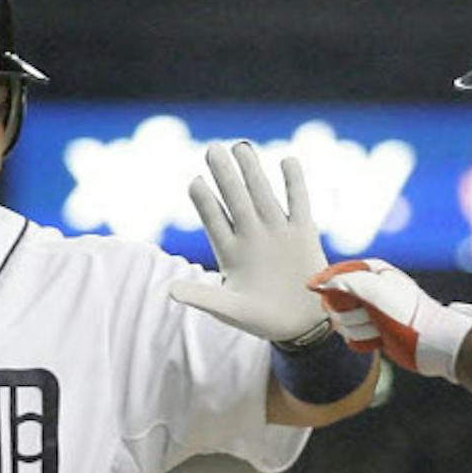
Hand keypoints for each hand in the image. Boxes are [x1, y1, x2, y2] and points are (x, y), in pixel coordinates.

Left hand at [168, 142, 326, 343]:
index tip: (195, 182)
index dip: (204, 201)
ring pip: (263, 194)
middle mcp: (251, 235)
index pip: (213, 219)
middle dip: (224, 175)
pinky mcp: (303, 233)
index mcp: (230, 251)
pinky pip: (299, 202)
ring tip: (241, 147)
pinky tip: (287, 161)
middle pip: (235, 199)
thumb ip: (202, 297)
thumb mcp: (228, 310)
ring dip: (253, 171)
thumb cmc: (260, 318)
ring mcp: (277, 232)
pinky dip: (295, 183)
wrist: (300, 325)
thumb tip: (169, 291)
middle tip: (212, 149)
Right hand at [307, 258, 471, 381]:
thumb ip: (347, 283)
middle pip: (334, 300)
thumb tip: (321, 284)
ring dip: (359, 329)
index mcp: (372, 272)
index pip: (336, 271)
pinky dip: (362, 341)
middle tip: (369, 314)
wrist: (433, 343)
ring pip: (342, 322)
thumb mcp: (376, 293)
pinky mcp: (372, 331)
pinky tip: (380, 340)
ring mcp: (370, 311)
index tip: (311, 288)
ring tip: (381, 328)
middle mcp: (369, 290)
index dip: (323, 280)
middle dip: (348, 312)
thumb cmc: (409, 315)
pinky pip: (351, 337)